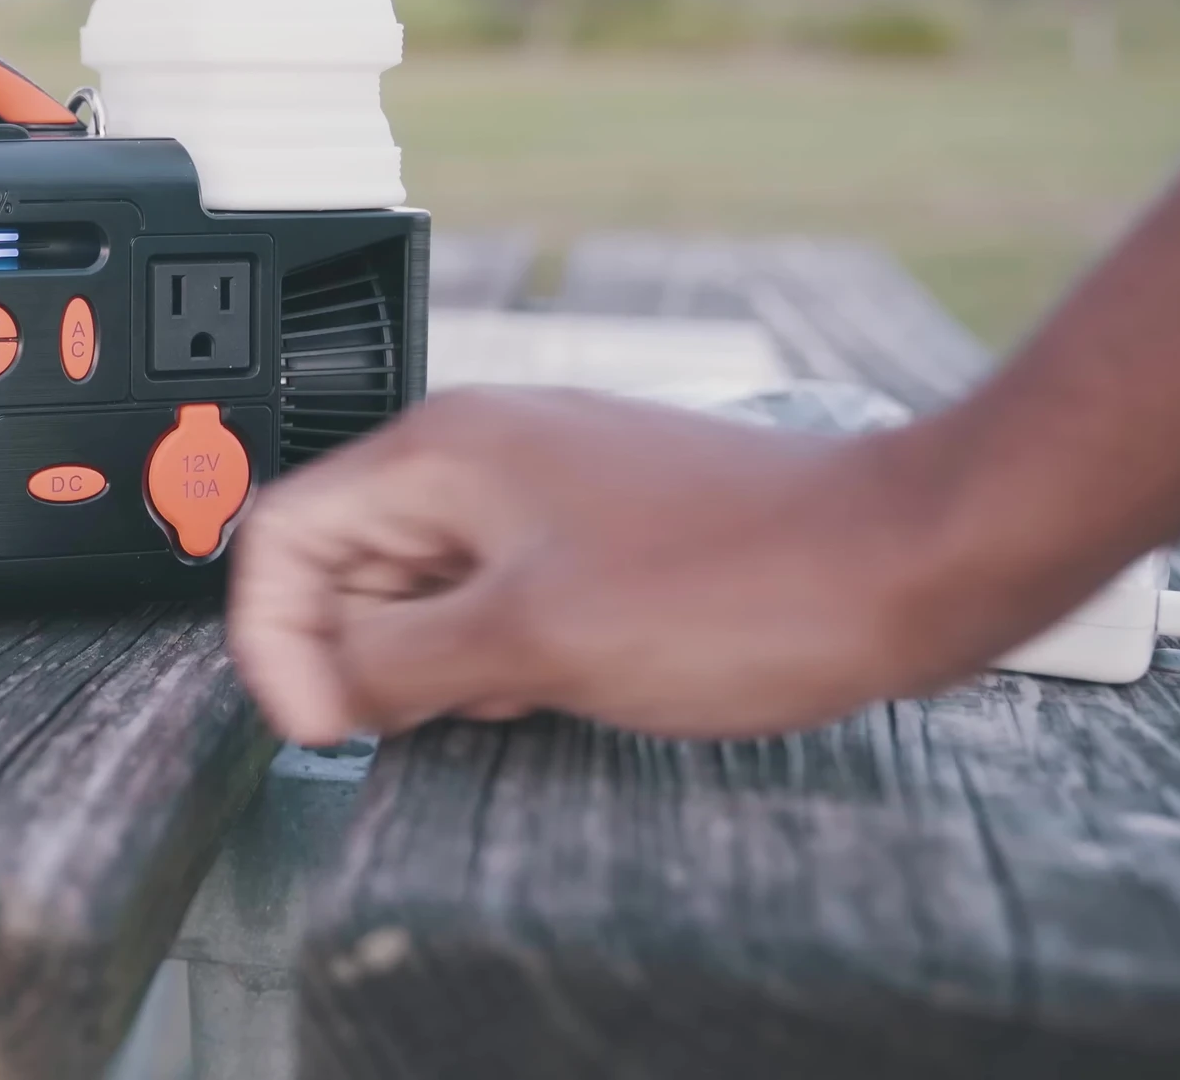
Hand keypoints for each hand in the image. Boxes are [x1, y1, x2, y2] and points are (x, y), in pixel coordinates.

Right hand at [228, 387, 1003, 742]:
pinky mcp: (593, 528)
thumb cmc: (743, 583)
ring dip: (434, 659)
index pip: (283, 536)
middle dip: (362, 652)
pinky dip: (497, 650)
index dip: (275, 640)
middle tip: (428, 719)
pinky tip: (556, 684)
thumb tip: (320, 684)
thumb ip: (397, 662)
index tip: (319, 726)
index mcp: (441, 454)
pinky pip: (494, 592)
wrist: (904, 562)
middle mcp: (479, 453)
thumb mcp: (531, 643)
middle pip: (346, 559)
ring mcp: (540, 487)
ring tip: (512, 696)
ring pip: (421, 583)